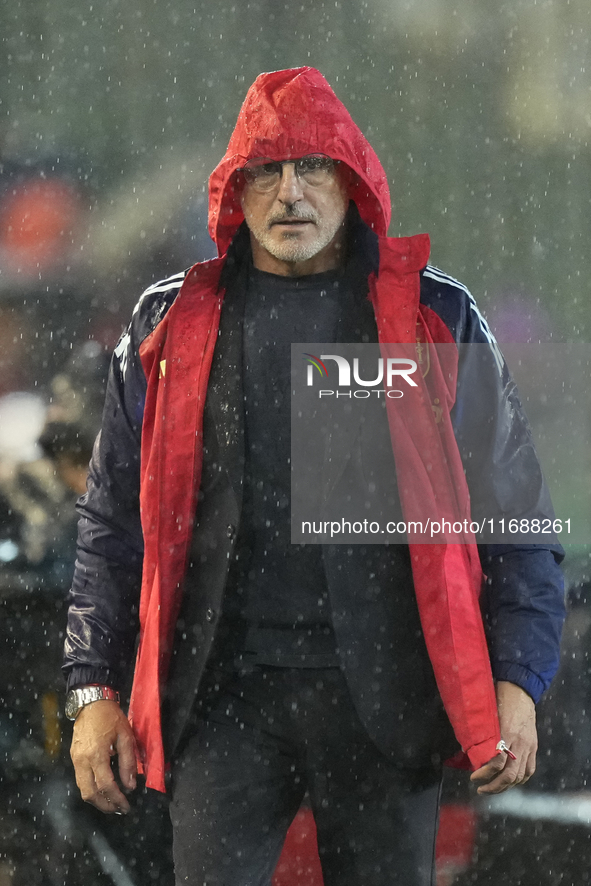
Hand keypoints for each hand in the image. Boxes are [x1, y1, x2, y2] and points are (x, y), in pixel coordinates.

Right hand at [70, 699, 137, 813]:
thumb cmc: (110, 717)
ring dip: (96, 800)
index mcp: (96, 754)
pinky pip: (80, 780)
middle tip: (118, 809)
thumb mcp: (125, 736)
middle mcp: (82, 760)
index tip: (126, 806)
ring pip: (82, 789)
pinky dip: (91, 789)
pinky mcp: (73, 757)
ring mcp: (75, 759)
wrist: (91, 702)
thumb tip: (130, 785)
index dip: (116, 799)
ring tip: (111, 802)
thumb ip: (128, 762)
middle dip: (104, 805)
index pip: (105, 785)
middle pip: (90, 793)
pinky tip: (102, 788)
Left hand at [470, 680, 536, 794]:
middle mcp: (519, 742)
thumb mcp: (488, 715)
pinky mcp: (533, 746)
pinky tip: (510, 783)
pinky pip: (529, 769)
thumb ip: (482, 734)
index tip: (473, 777)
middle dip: (494, 786)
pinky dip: (520, 780)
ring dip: (505, 786)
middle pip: (509, 774)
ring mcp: (528, 746)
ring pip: (520, 776)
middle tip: (480, 789)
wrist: (520, 689)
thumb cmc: (499, 698)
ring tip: (492, 789)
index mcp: (505, 732)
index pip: (496, 761)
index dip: (484, 772)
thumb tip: (468, 750)